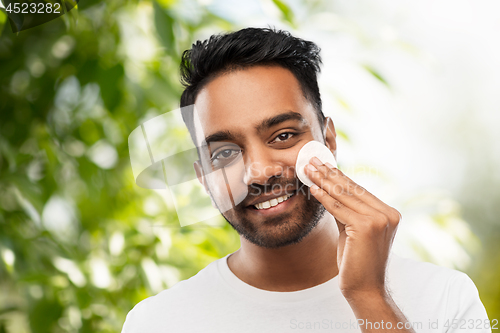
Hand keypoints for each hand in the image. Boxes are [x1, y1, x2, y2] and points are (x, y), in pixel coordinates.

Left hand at [305, 157, 400, 298]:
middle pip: (351, 189)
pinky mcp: (366, 227)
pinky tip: (312, 188)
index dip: (339, 176)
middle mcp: (388, 214)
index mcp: (389, 213)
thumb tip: (329, 190)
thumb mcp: (353, 231)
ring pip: (344, 196)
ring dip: (323, 180)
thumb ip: (346, 211)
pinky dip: (323, 197)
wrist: (365, 289)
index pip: (359, 190)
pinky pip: (338, 208)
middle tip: (312, 160)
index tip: (323, 165)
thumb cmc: (358, 262)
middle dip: (329, 173)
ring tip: (308, 169)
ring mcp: (379, 220)